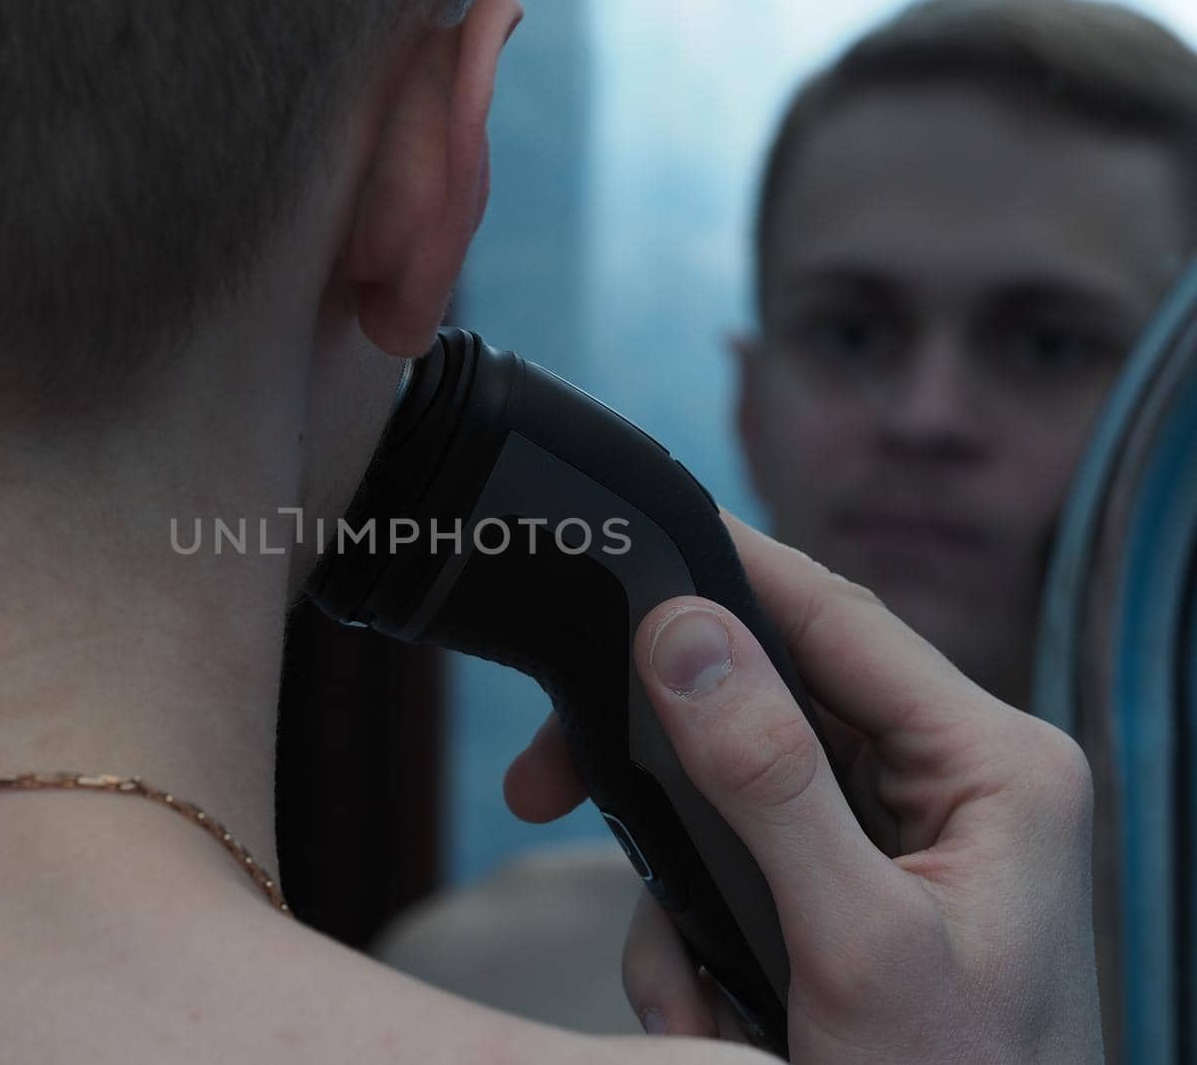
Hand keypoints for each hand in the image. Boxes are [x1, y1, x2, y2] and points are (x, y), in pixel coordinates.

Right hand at [504, 514, 1101, 1062]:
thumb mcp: (854, 945)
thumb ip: (768, 781)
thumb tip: (684, 632)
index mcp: (994, 768)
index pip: (839, 619)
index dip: (730, 566)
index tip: (635, 530)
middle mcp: (954, 785)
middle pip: (770, 701)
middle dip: (662, 765)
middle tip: (549, 781)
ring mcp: (902, 842)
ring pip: (735, 792)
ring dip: (679, 886)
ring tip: (689, 993)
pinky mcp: (854, 891)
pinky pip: (742, 864)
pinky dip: (697, 936)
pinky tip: (711, 1012)